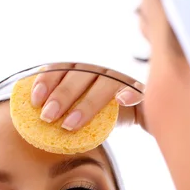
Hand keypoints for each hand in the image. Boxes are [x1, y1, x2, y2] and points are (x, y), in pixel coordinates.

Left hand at [31, 63, 146, 130]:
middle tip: (48, 116)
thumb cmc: (114, 113)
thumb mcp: (89, 109)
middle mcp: (108, 66)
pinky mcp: (149, 89)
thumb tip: (42, 117)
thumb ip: (70, 108)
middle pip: (83, 73)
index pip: (65, 66)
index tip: (36, 99)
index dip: (48, 79)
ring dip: (87, 102)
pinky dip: (131, 92)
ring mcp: (129, 75)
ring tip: (71, 124)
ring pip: (106, 82)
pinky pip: (141, 88)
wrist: (154, 116)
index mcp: (89, 66)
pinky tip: (122, 100)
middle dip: (62, 95)